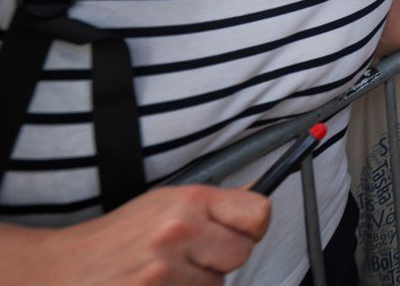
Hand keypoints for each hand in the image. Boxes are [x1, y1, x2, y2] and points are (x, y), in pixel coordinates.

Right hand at [8, 186, 269, 284]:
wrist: (61, 271)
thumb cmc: (114, 238)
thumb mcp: (163, 205)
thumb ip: (211, 207)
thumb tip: (257, 204)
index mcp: (187, 202)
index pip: (258, 213)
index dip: (252, 226)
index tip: (241, 231)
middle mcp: (179, 232)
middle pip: (242, 254)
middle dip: (221, 259)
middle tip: (192, 257)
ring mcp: (165, 270)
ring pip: (217, 284)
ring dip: (198, 284)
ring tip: (166, 275)